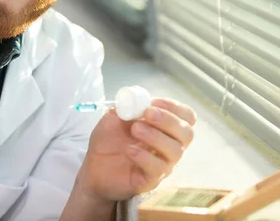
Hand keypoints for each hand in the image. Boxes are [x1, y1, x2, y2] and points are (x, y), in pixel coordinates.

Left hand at [78, 98, 196, 202]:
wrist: (92, 166)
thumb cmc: (108, 140)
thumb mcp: (114, 117)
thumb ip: (127, 106)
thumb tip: (138, 99)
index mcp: (164, 127)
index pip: (187, 117)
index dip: (175, 108)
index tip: (154, 103)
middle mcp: (168, 146)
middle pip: (187, 134)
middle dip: (168, 120)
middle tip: (147, 114)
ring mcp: (162, 164)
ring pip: (175, 151)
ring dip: (155, 136)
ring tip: (134, 130)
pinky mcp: (151, 180)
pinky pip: (158, 169)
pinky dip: (144, 156)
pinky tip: (129, 150)